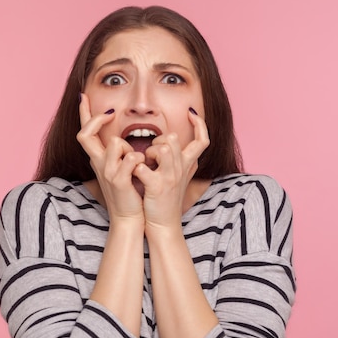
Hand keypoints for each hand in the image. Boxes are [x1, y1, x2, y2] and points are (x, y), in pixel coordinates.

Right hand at [76, 94, 145, 220]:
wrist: (130, 216)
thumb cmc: (129, 190)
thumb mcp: (120, 167)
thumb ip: (120, 152)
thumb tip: (120, 138)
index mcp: (98, 159)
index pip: (84, 131)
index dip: (82, 113)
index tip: (83, 96)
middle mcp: (98, 163)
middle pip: (85, 134)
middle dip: (97, 119)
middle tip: (111, 111)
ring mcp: (106, 172)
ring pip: (115, 142)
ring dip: (130, 148)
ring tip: (138, 163)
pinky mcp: (118, 181)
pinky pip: (131, 158)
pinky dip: (140, 160)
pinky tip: (143, 169)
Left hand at [134, 108, 209, 227]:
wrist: (164, 225)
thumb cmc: (167, 199)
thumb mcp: (180, 176)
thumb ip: (181, 158)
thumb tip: (177, 140)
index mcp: (187, 165)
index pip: (203, 140)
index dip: (200, 124)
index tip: (191, 113)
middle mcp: (181, 169)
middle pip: (175, 139)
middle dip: (159, 141)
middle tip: (151, 154)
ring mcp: (169, 178)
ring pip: (163, 149)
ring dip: (148, 153)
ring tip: (145, 164)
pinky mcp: (156, 187)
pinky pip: (142, 167)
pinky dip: (135, 167)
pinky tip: (134, 174)